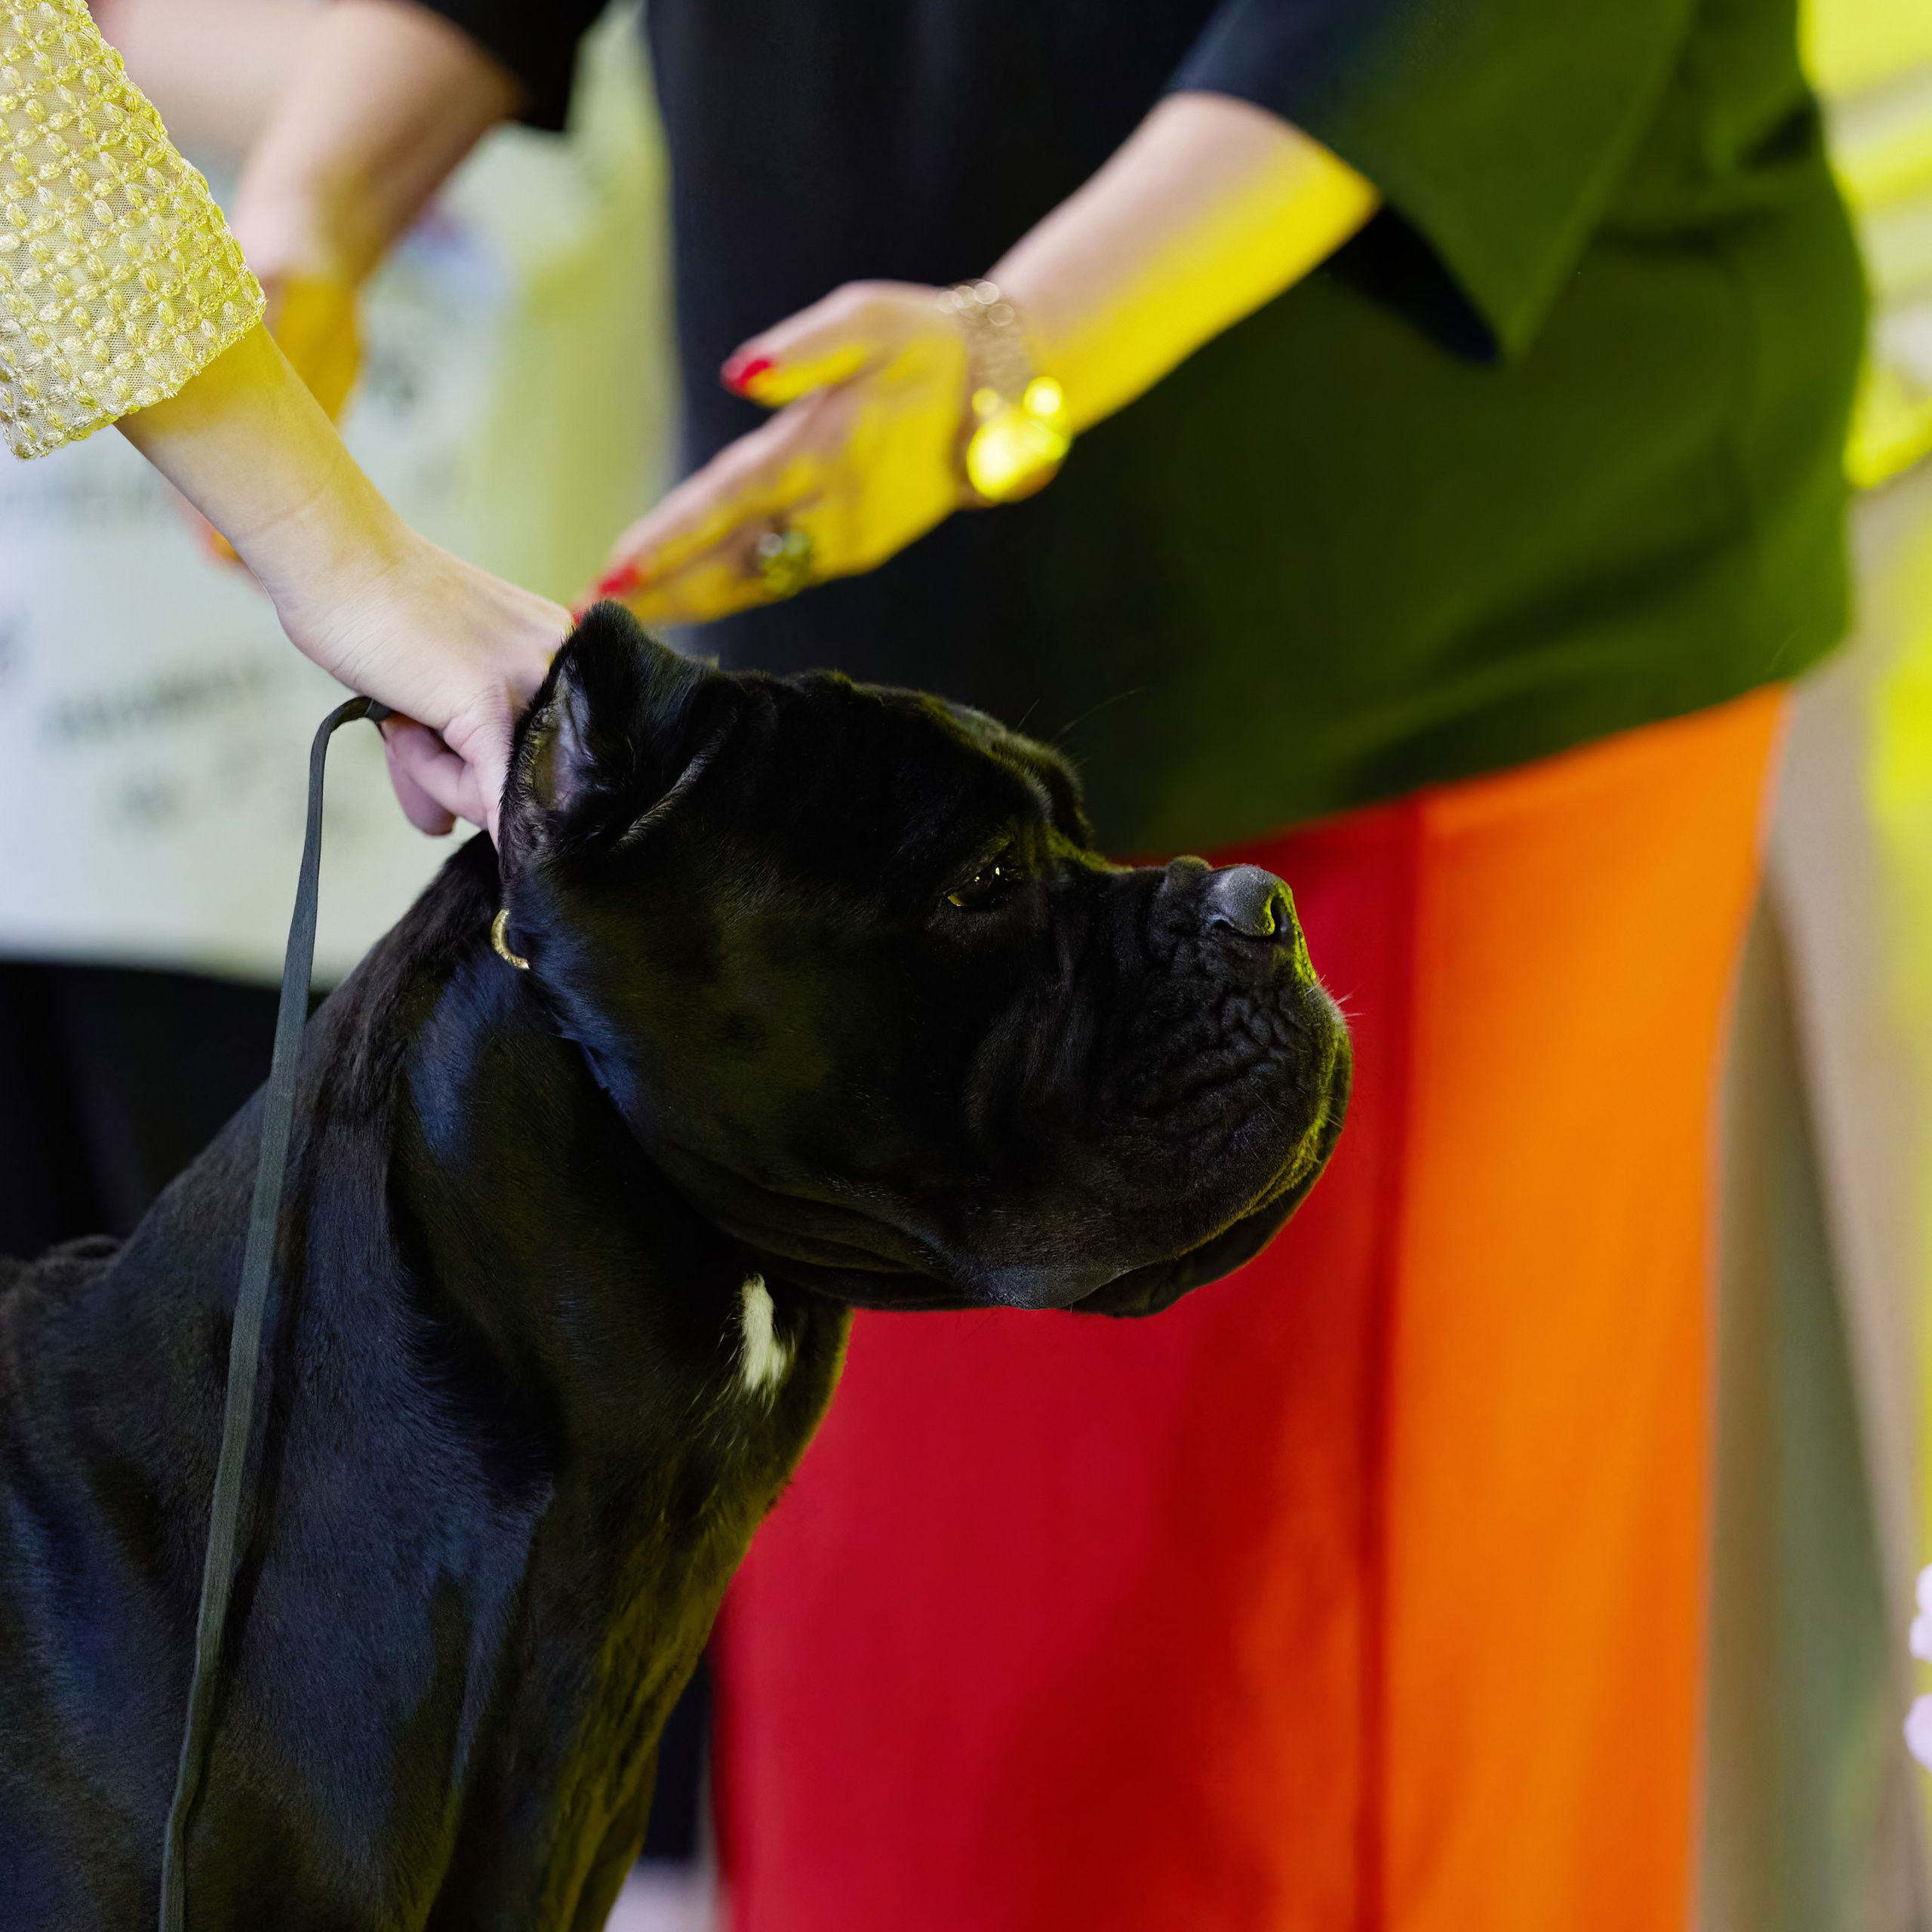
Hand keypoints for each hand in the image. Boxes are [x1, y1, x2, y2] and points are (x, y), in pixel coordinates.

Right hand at [262, 527, 567, 840]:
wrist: (334, 554)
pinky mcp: (488, 702)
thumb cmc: (371, 609)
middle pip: (526, 774)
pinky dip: (495, 824)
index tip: (444, 759)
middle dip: (457, 779)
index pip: (542, 748)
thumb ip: (452, 746)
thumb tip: (439, 825)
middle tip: (407, 735)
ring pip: (496, 789)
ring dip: (433, 774)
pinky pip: (494, 792)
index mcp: (558, 649)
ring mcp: (529, 680)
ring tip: (400, 721)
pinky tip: (488, 845)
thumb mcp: (435, 680)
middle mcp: (560, 662)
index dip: (487, 770)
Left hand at [599, 283, 985, 625]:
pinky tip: (689, 601)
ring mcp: (847, 539)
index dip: (671, 541)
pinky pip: (780, 577)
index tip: (617, 571)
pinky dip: (730, 593)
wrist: (1005, 393)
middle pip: (730, 561)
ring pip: (754, 580)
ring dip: (689, 600)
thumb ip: (803, 350)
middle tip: (590, 614)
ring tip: (625, 617)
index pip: (729, 503)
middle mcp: (833, 509)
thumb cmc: (925, 343)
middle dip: (662, 590)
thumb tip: (739, 373)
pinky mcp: (858, 550)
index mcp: (824, 450)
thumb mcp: (870, 320)